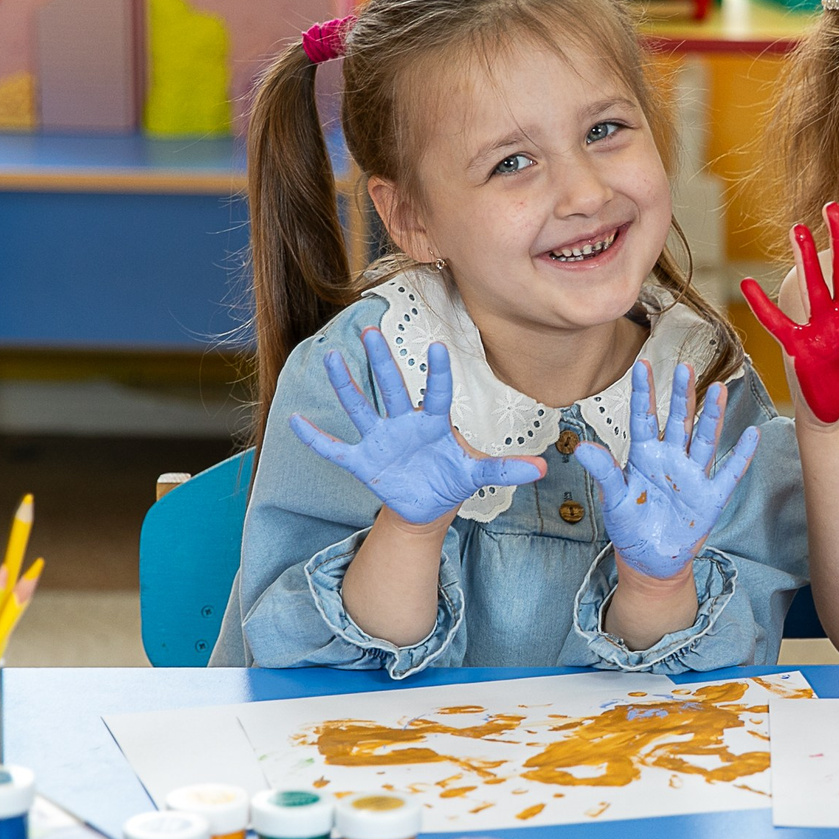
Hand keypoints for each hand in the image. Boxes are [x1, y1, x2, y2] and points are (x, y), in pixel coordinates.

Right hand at [289, 331, 543, 524]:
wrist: (425, 507)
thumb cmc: (450, 480)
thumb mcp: (478, 475)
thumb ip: (505, 469)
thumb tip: (543, 469)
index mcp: (434, 422)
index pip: (437, 393)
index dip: (437, 373)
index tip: (436, 347)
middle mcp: (404, 423)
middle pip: (392, 389)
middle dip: (382, 364)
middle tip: (370, 331)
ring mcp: (381, 440)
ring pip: (361, 408)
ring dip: (346, 386)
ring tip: (332, 358)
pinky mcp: (364, 462)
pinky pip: (336, 449)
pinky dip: (316, 438)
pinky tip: (295, 421)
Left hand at [574, 362, 759, 580]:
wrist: (649, 560)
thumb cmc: (629, 526)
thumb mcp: (614, 499)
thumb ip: (603, 472)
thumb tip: (581, 448)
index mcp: (645, 455)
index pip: (644, 417)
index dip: (644, 392)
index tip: (642, 365)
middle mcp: (671, 459)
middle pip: (679, 421)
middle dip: (683, 395)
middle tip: (686, 367)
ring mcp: (692, 476)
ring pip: (704, 439)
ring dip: (712, 416)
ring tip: (719, 389)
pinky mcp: (710, 497)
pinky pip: (728, 474)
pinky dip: (741, 456)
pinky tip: (751, 435)